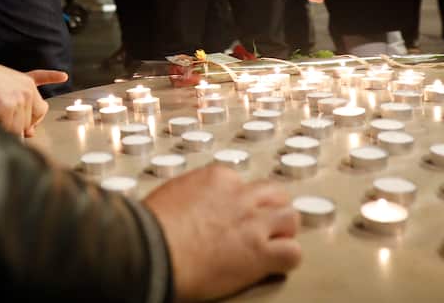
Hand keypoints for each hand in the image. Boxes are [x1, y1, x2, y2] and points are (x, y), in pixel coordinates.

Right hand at [0, 51, 67, 136]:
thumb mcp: (6, 89)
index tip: (23, 122)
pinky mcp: (7, 107)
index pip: (42, 110)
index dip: (31, 120)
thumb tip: (31, 133)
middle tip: (0, 114)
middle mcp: (28, 90)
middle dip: (17, 124)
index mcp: (29, 83)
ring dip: (5, 126)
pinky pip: (8, 130)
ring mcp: (19, 99)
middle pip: (31, 123)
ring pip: (19, 129)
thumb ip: (21, 109)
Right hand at [145, 167, 300, 300]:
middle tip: (264, 224)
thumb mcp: (171, 194)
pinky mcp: (259, 253)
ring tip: (275, 244)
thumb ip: (190, 196)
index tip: (234, 213)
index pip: (243, 183)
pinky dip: (287, 259)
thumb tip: (187, 208)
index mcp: (217, 178)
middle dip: (272, 208)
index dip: (241, 201)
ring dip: (284, 231)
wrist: (153, 248)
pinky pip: (292, 253)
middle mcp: (239, 196)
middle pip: (275, 194)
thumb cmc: (151, 226)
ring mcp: (253, 223)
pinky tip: (274, 265)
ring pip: (290, 218)